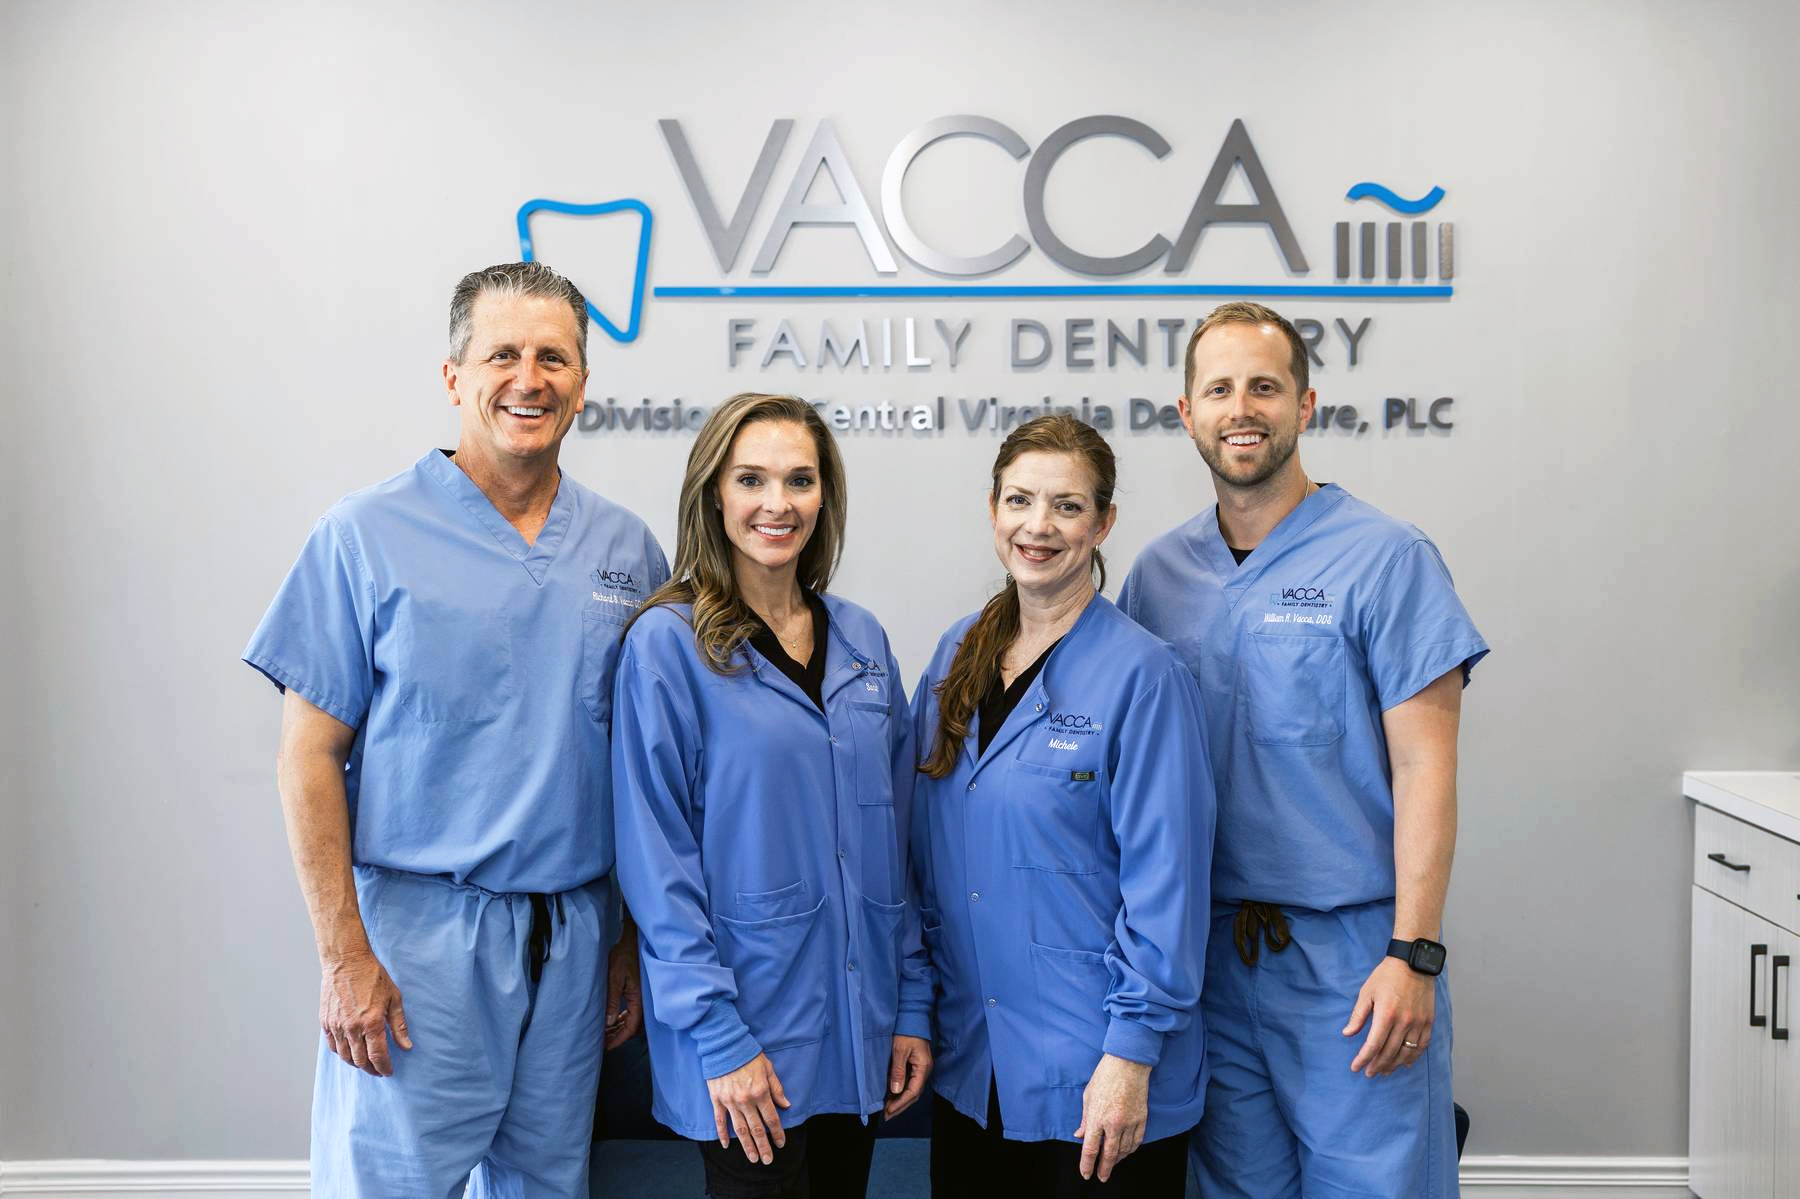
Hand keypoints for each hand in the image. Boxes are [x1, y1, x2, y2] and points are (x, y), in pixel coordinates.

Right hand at [320, 948, 410, 1076]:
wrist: (346, 961)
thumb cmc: (372, 976)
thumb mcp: (393, 998)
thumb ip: (399, 1025)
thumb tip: (406, 1046)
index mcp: (371, 1022)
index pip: (378, 1056)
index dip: (384, 1067)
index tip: (389, 1071)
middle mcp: (352, 1028)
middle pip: (361, 1060)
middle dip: (371, 1069)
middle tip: (379, 1070)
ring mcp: (337, 1026)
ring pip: (346, 1056)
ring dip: (357, 1063)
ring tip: (366, 1064)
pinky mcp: (326, 1022)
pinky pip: (333, 1046)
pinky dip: (342, 1054)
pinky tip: (350, 1053)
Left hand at [604, 917, 642, 1049]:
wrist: (633, 939)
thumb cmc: (624, 955)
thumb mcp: (614, 978)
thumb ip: (612, 1001)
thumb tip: (608, 1023)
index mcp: (638, 999)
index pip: (630, 1027)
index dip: (619, 1039)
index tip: (606, 1047)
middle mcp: (643, 1001)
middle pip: (633, 1027)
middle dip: (618, 1037)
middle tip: (602, 1043)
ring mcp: (641, 997)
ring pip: (632, 1020)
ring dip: (620, 1028)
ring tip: (605, 1033)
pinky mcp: (638, 992)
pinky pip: (632, 1011)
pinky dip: (622, 1019)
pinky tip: (613, 1020)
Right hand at [706, 1052, 789, 1164]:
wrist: (724, 1045)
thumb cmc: (748, 1055)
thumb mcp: (768, 1069)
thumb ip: (777, 1088)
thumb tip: (786, 1105)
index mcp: (760, 1092)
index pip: (771, 1118)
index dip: (777, 1133)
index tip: (780, 1143)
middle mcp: (746, 1101)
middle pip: (756, 1129)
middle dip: (763, 1146)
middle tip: (767, 1160)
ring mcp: (730, 1102)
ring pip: (740, 1129)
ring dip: (747, 1146)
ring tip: (753, 1158)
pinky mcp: (717, 1100)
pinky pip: (720, 1121)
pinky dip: (722, 1134)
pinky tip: (726, 1145)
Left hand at [883, 1035, 932, 1117]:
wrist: (913, 1015)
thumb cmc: (906, 1030)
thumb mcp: (899, 1050)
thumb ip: (898, 1071)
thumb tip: (895, 1091)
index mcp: (923, 1067)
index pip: (913, 1091)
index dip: (900, 1103)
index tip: (888, 1111)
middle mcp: (924, 1069)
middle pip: (914, 1094)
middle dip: (900, 1106)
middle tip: (886, 1115)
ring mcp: (921, 1067)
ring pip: (912, 1089)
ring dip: (900, 1100)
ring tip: (887, 1109)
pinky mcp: (916, 1064)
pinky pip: (909, 1082)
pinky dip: (900, 1091)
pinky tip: (891, 1095)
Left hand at [1074, 1053, 1150, 1181]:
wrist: (1128, 1063)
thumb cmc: (1105, 1076)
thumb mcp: (1088, 1096)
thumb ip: (1085, 1119)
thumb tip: (1080, 1135)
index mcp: (1097, 1118)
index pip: (1091, 1149)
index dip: (1087, 1165)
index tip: (1086, 1173)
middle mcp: (1114, 1123)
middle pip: (1109, 1154)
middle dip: (1105, 1169)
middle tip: (1102, 1177)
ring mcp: (1130, 1122)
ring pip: (1125, 1150)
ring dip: (1118, 1159)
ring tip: (1113, 1163)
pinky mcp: (1142, 1118)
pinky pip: (1137, 1141)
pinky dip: (1131, 1149)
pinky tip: (1127, 1151)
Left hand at [1343, 956, 1435, 1076]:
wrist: (1413, 963)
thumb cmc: (1386, 976)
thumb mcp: (1366, 992)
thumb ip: (1358, 1015)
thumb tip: (1347, 1034)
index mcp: (1386, 1014)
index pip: (1373, 1045)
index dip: (1363, 1059)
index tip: (1356, 1067)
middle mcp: (1404, 1021)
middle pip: (1389, 1052)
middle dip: (1377, 1065)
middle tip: (1369, 1073)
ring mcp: (1418, 1023)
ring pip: (1406, 1053)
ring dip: (1394, 1065)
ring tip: (1384, 1071)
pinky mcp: (1428, 1022)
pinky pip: (1421, 1046)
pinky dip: (1413, 1057)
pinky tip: (1405, 1063)